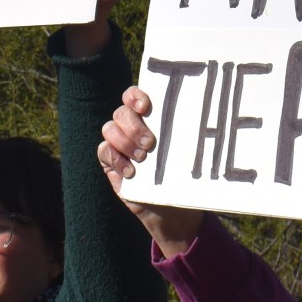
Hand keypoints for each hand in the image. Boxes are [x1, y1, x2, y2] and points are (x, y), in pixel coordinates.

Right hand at [100, 85, 205, 255]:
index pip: (133, 96)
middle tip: (150, 143)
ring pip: (109, 129)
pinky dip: (116, 159)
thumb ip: (181, 134)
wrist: (168, 205)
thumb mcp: (182, 153)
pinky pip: (103, 151)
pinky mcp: (110, 161)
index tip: (146, 107)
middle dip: (134, 126)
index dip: (135, 96)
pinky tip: (131, 172)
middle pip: (121, 113)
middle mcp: (129, 126)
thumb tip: (198, 119)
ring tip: (143, 158)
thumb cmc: (178, 173)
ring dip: (125, 142)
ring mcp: (118, 142)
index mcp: (147, 117)